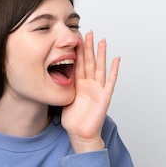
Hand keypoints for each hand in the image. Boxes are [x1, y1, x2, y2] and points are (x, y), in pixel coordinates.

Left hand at [61, 31, 119, 152]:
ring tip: (102, 40)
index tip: (75, 38)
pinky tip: (117, 59)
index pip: (78, 64)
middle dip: (88, 47)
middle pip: (89, 62)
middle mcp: (89, 84)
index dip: (77, 51)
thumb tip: (49, 77)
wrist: (80, 134)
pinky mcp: (104, 96)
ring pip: (99, 67)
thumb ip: (61, 87)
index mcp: (79, 84)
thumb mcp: (63, 99)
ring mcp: (98, 89)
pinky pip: (110, 81)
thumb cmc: (73, 120)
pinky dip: (114, 70)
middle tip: (88, 32)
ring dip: (101, 54)